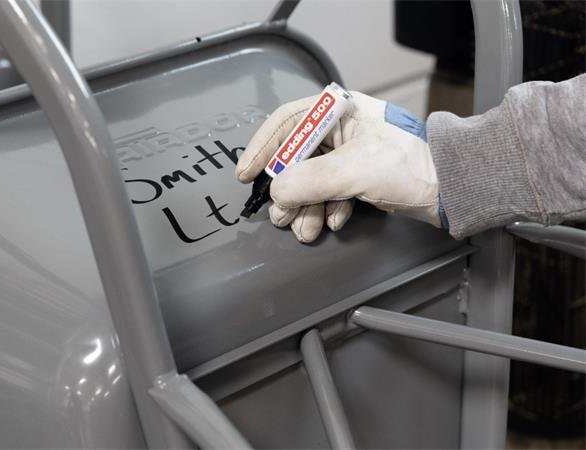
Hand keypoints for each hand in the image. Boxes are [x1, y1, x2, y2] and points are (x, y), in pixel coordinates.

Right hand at [236, 91, 442, 242]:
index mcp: (338, 111)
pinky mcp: (360, 176)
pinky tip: (336, 220)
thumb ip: (308, 181)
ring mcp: (350, 154)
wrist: (454, 187)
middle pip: (296, 159)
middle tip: (281, 216)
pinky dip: (328, 209)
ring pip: (312, 181)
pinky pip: (330, 192)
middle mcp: (341, 130)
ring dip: (306, 208)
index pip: (285, 124)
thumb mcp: (353, 170)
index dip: (261, 149)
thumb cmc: (413, 165)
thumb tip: (277, 193)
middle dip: (288, 192)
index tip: (246, 175)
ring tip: (306, 229)